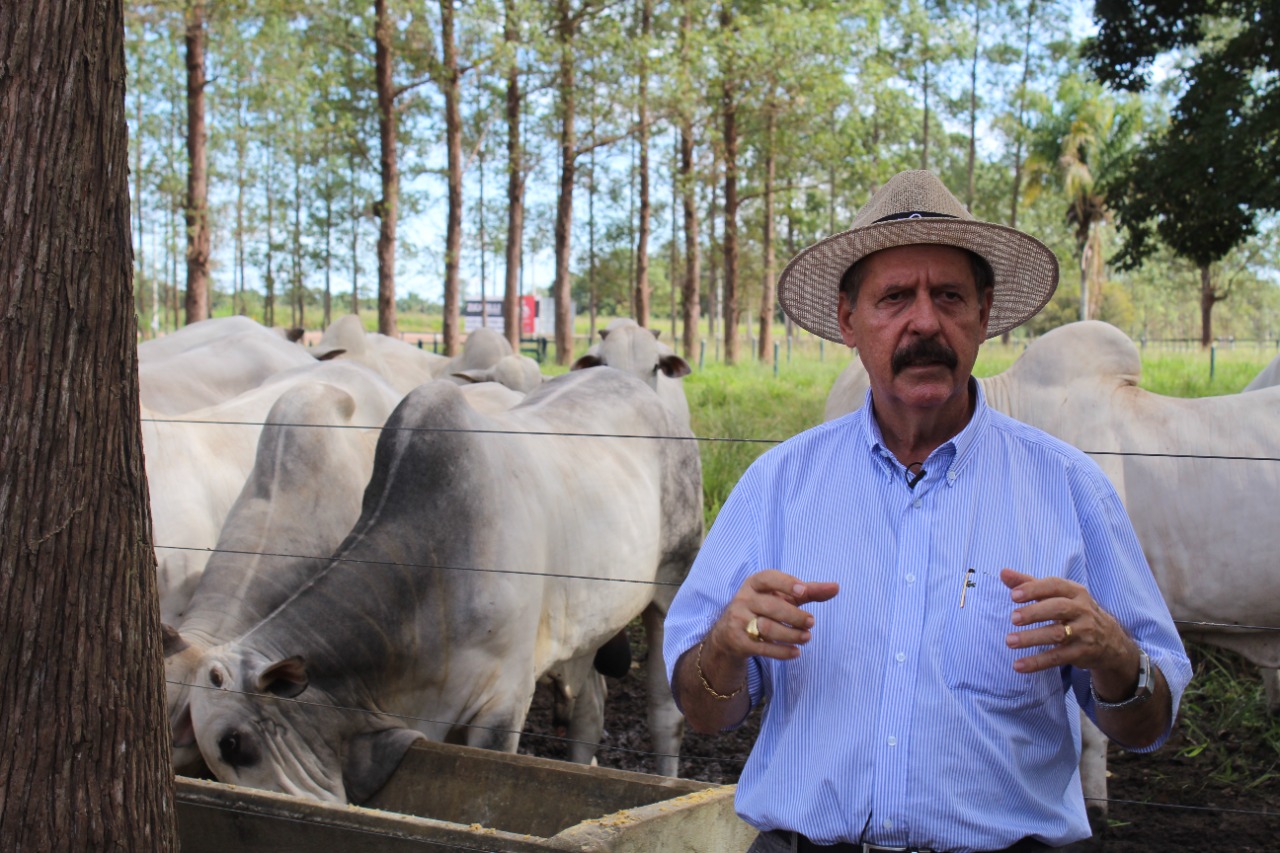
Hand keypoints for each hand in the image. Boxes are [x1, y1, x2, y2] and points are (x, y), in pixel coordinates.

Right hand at [707, 570, 838, 661]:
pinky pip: (762, 647)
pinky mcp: (739, 641)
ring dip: (790, 635)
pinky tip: (796, 652)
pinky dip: (781, 652)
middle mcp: (743, 599)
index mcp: (754, 583)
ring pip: (767, 628)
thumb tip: (836, 587)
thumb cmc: (765, 607)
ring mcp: (739, 621)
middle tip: (812, 622)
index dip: (786, 583)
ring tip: (807, 637)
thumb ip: (808, 591)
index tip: (803, 591)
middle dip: (794, 615)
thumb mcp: (782, 596)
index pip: (768, 578)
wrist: (729, 632)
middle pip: (771, 606)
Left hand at [1000, 568, 1137, 681]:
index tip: (1013, 595)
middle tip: (1013, 618)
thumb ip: (1029, 584)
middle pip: (1058, 608)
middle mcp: (1082, 610)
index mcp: (1075, 592)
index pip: (1054, 586)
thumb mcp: (1056, 595)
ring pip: (1057, 634)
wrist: (1109, 640)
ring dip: (1032, 638)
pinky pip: (1057, 657)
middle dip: (1034, 612)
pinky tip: (1019, 665)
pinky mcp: (1081, 652)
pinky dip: (1037, 662)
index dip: (1033, 589)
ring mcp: (1084, 632)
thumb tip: (1004, 572)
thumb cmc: (1073, 611)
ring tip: (1009, 641)